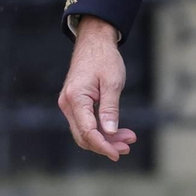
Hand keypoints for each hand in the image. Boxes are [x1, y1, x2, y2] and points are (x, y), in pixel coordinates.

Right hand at [58, 16, 136, 160]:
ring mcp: (68, 104)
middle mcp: (67, 103)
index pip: (87, 131)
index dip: (103, 146)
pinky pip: (85, 124)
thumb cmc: (105, 58)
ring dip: (105, 139)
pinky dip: (101, 130)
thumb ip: (110, 109)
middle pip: (84, 136)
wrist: (94, 41)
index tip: (118, 153)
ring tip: (128, 139)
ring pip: (84, 132)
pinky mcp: (74, 104)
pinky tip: (117, 131)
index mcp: (76, 98)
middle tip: (128, 146)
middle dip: (106, 144)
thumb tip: (110, 132)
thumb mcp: (113, 83)